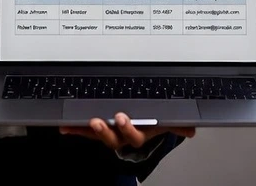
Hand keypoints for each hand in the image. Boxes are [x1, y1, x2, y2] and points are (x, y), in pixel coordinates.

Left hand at [60, 113, 195, 152]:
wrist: (148, 125)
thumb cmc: (156, 121)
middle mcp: (123, 136)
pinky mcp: (98, 128)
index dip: (127, 129)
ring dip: (88, 130)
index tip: (121, 117)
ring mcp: (110, 132)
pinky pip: (85, 130)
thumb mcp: (169, 121)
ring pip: (99, 134)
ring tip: (82, 120)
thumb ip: (179, 123)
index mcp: (140, 134)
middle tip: (97, 119)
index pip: (134, 136)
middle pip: (113, 138)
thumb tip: (191, 128)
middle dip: (105, 130)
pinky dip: (75, 128)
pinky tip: (64, 126)